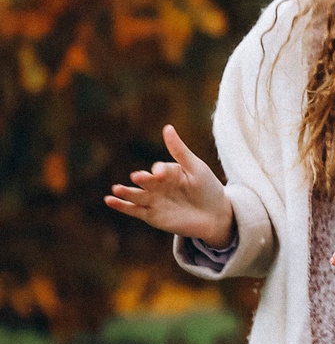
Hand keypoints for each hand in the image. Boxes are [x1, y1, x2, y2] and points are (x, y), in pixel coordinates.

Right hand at [105, 125, 235, 244]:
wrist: (216, 216)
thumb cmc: (208, 189)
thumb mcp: (196, 169)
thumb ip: (180, 151)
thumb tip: (167, 127)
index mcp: (168, 172)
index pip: (160, 169)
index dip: (161, 171)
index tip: (161, 174)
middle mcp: (157, 185)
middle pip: (146, 181)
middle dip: (142, 179)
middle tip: (137, 177)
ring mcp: (153, 200)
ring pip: (136, 195)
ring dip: (126, 192)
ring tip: (117, 189)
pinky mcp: (151, 216)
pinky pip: (134, 210)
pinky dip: (121, 206)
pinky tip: (109, 200)